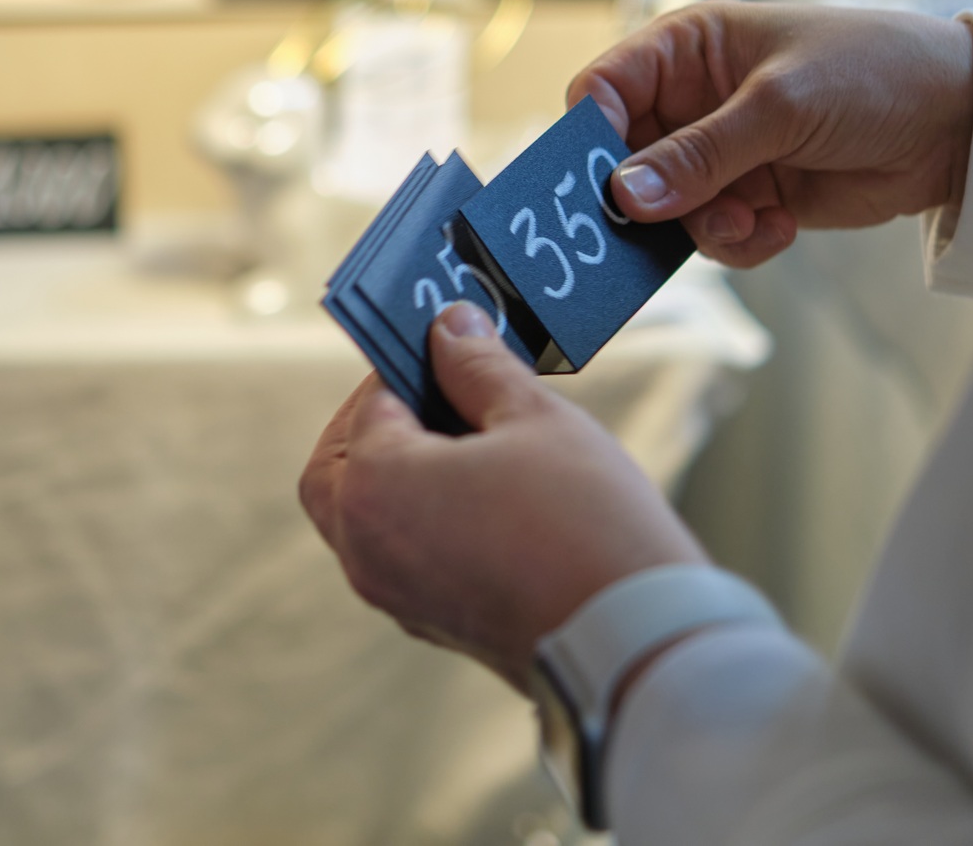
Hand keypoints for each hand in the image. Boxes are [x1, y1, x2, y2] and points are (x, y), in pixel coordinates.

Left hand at [299, 302, 705, 693]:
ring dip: (398, 474)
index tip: (449, 344)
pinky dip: (421, 520)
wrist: (635, 643)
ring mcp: (395, 596)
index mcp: (374, 489)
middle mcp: (365, 550)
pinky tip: (484, 496)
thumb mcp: (535, 418)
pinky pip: (400, 558)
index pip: (370, 403)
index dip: (411, 364)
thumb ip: (479, 367)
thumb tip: (451, 328)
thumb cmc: (585, 525)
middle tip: (439, 393)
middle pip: (338, 470)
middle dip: (376, 424)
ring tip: (473, 442)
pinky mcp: (432, 625)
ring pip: (365, 519)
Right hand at [569, 3, 972, 267]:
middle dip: (648, 198)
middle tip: (667, 224)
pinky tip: (782, 225)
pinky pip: (712, 234)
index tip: (605, 182)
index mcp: (686, 49)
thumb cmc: (874, 73)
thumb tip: (625, 197)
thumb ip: (700, 155)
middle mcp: (692, 101)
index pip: (603, 90)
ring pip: (666, 209)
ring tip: (751, 220)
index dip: (592, 136)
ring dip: (703, 225)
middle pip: (624, 161)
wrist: (959, 124)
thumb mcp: (780, 107)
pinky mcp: (750, 196)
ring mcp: (720, 153)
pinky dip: (740, 240)